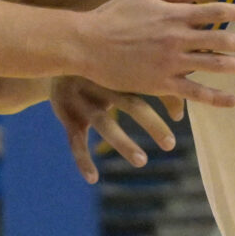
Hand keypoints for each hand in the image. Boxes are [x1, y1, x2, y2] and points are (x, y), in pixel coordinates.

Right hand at [49, 76, 179, 184]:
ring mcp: (82, 100)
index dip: (169, 99)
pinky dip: (82, 160)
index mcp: (122, 69)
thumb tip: (179, 116)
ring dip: (123, 142)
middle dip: (152, 124)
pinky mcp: (66, 116)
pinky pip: (75, 141)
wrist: (55, 56)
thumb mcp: (124, 70)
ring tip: (142, 161)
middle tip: (170, 145)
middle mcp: (102, 83)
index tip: (179, 119)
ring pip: (104, 123)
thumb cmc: (103, 67)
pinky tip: (93, 179)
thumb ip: (154, 87)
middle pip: (131, 103)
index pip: (151, 84)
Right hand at [72, 0, 234, 106]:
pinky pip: (194, 92)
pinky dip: (215, 97)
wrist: (85, 43)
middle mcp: (177, 36)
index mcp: (173, 14)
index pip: (214, 10)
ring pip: (213, 64)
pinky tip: (233, 101)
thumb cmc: (110, 16)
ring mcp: (170, 61)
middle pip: (220, 38)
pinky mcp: (160, 82)